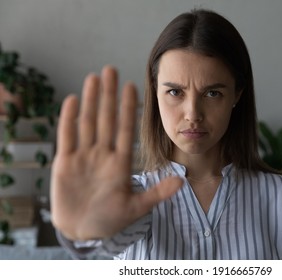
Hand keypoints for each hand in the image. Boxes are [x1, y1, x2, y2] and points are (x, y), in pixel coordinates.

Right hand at [50, 66, 182, 240]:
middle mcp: (102, 155)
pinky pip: (67, 137)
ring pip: (87, 122)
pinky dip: (68, 119)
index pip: (125, 129)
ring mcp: (83, 157)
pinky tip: (72, 99)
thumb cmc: (110, 220)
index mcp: (120, 163)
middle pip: (106, 119)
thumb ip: (156, 194)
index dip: (128, 108)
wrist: (83, 231)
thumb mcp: (135, 208)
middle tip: (111, 69)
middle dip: (108, 95)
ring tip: (93, 78)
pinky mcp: (64, 163)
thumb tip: (182, 182)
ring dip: (89, 100)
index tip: (132, 86)